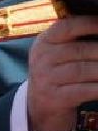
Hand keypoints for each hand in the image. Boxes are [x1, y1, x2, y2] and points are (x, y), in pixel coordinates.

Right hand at [25, 15, 97, 130]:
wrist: (41, 106)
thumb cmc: (58, 73)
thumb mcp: (58, 53)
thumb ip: (76, 40)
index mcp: (45, 42)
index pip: (67, 27)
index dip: (90, 24)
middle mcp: (42, 58)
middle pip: (80, 49)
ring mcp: (47, 79)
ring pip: (84, 70)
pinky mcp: (56, 98)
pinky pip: (85, 90)